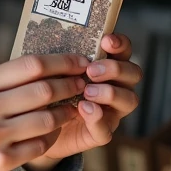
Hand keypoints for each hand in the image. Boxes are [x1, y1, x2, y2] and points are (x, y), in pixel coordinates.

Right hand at [0, 54, 88, 170]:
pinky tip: (52, 134)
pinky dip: (50, 139)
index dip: (61, 62)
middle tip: (84, 84)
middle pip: (43, 89)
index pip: (30, 65)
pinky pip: (38, 146)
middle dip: (70, 85)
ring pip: (46, 119)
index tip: (79, 61)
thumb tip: (37, 69)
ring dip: (65, 114)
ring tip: (72, 111)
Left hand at [24, 34, 141, 170]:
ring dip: (110, 93)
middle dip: (116, 69)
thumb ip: (61, 59)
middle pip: (134, 73)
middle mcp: (116, 86)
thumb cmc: (47, 89)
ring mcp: (111, 111)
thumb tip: (55, 37)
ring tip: (87, 91)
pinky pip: (107, 129)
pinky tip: (83, 109)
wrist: (35, 125)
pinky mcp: (100, 133)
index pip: (123, 50)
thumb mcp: (52, 70)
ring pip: (130, 100)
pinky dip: (97, 118)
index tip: (105, 41)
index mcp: (106, 65)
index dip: (120, 44)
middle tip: (92, 70)